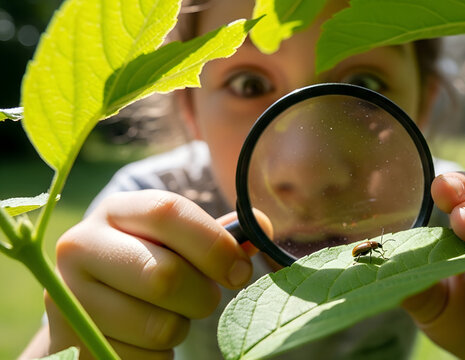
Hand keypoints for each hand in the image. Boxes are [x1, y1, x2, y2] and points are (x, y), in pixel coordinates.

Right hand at [46, 190, 268, 358]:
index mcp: (116, 210)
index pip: (168, 213)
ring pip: (158, 325)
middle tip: (204, 299)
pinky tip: (143, 337)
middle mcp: (80, 246)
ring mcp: (67, 296)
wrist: (93, 304)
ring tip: (166, 315)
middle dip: (201, 296)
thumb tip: (260, 228)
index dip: (213, 244)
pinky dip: (158, 355)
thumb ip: (221, 235)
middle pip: (165, 276)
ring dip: (179, 328)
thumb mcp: (180, 241)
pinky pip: (142, 359)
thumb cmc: (152, 263)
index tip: (240, 272)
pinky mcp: (68, 341)